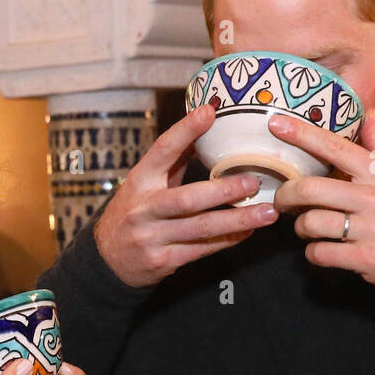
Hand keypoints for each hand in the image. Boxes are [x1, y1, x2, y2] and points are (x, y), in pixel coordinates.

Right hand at [94, 104, 276, 286]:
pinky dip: (227, 240)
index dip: (184, 130)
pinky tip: (248, 232)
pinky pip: (201, 250)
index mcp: (139, 181)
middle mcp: (143, 209)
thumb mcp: (145, 183)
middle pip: (186, 199)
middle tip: (253, 182)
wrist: (108, 261)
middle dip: (223, 191)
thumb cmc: (135, 213)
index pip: (162, 151)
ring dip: (236, 220)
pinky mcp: (162, 261)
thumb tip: (205, 124)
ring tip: (266, 213)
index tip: (209, 112)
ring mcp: (152, 237)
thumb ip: (173, 159)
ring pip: (200, 228)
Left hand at [270, 108, 374, 301]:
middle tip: (282, 200)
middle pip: (311, 188)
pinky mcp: (367, 259)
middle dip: (286, 195)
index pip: (336, 147)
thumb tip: (368, 114)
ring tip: (307, 229)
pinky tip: (322, 252)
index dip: (301, 134)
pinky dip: (314, 254)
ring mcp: (371, 229)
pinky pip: (321, 253)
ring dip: (300, 228)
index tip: (275, 123)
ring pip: (311, 223)